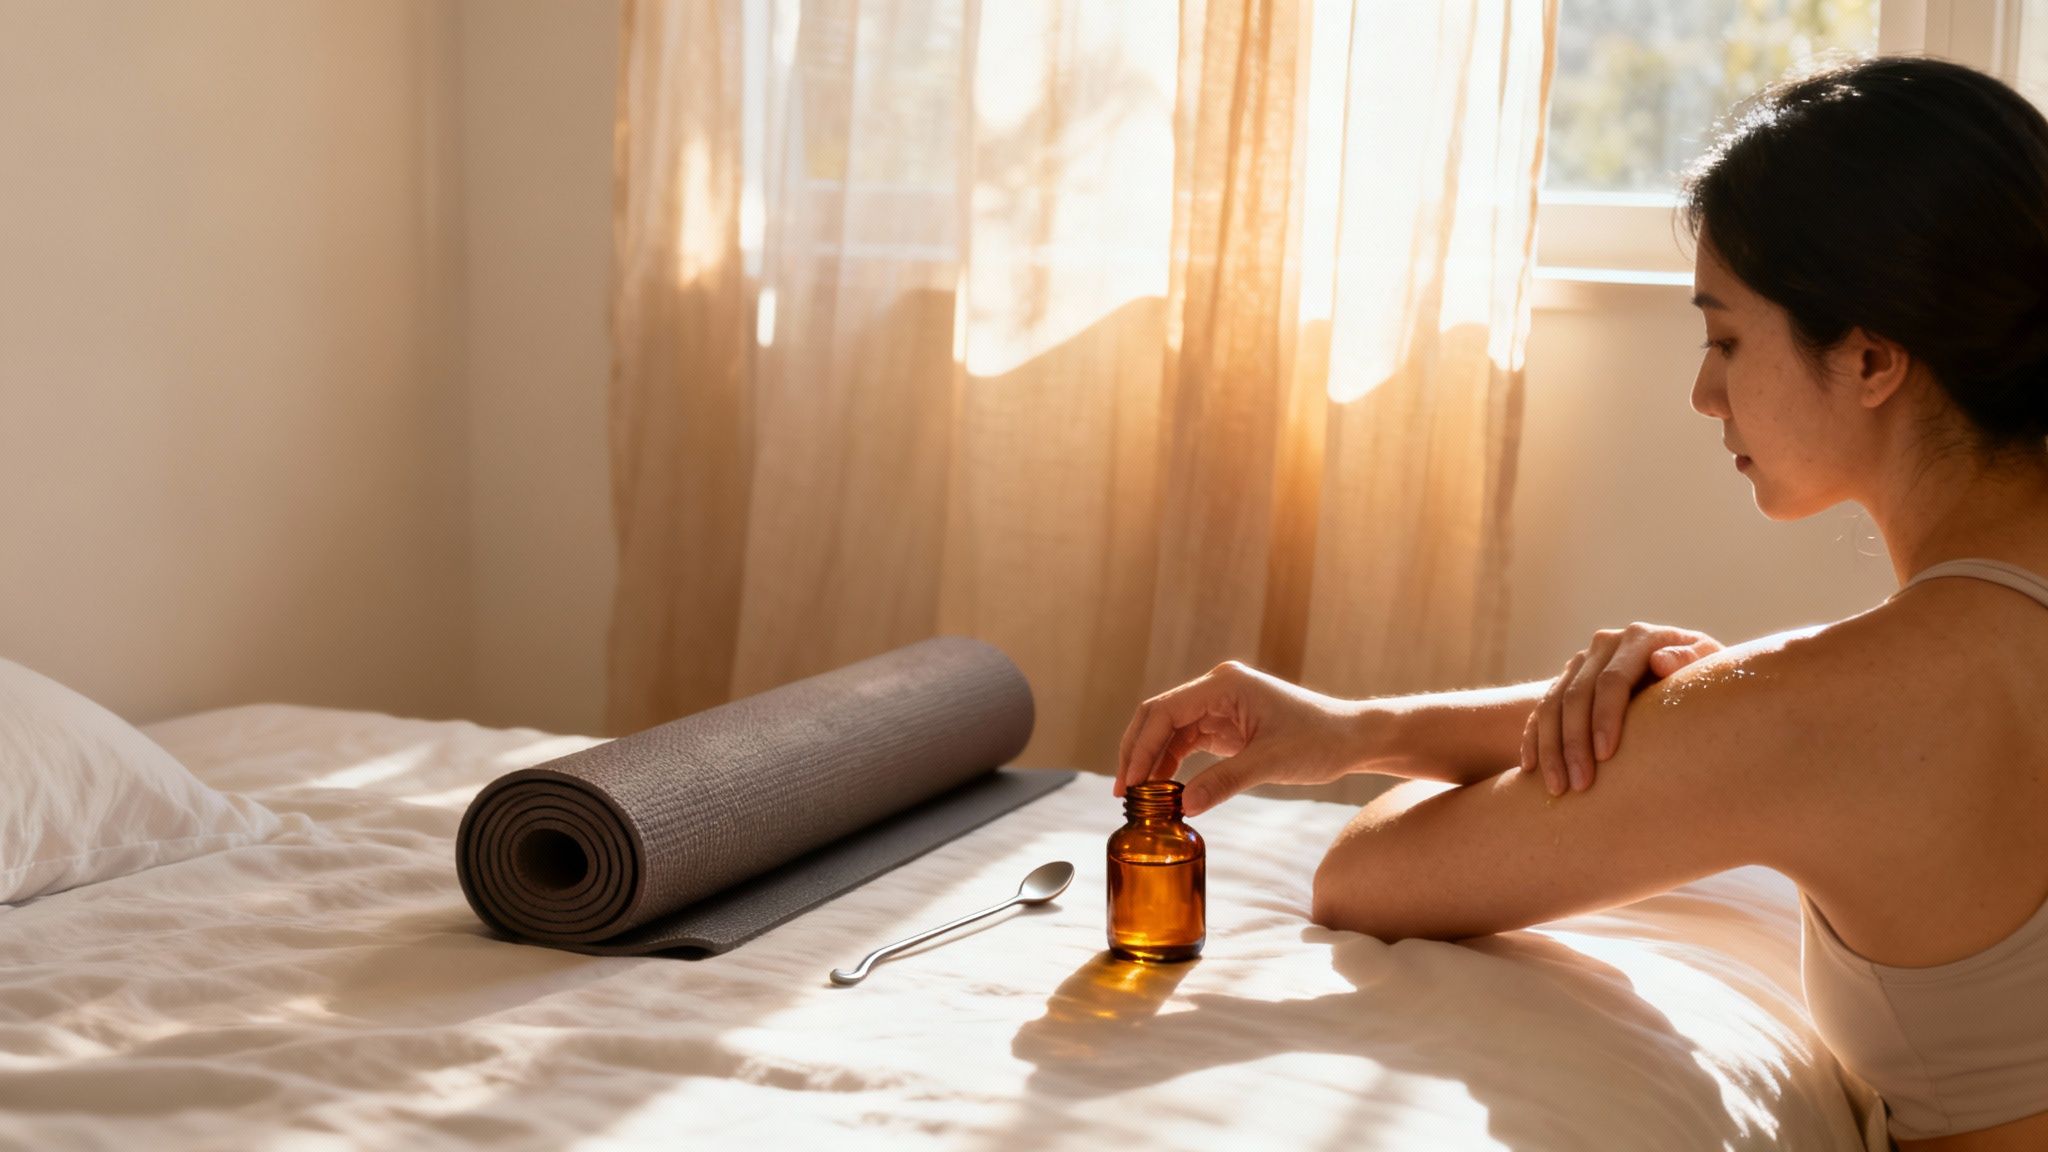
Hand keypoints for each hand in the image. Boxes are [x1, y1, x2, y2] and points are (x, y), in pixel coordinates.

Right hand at [1115, 660, 1364, 816]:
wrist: (1352, 738)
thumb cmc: (1321, 740)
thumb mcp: (1272, 763)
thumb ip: (1226, 781)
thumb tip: (1185, 806)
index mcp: (1225, 685)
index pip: (1165, 711)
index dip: (1141, 747)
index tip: (1130, 783)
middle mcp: (1217, 689)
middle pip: (1159, 717)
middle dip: (1137, 753)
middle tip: (1123, 793)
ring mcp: (1220, 706)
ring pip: (1169, 730)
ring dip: (1152, 760)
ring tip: (1140, 798)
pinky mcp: (1226, 724)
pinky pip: (1187, 741)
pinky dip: (1172, 763)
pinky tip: (1164, 789)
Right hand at [1522, 622, 1723, 796]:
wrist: (1684, 673)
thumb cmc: (1704, 678)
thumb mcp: (1708, 665)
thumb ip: (1690, 661)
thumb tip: (1660, 662)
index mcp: (1640, 637)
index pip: (1612, 680)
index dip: (1605, 718)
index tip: (1605, 756)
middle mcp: (1605, 644)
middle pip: (1576, 696)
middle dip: (1573, 743)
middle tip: (1578, 785)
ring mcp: (1581, 662)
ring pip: (1551, 705)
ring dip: (1550, 749)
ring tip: (1557, 788)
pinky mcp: (1566, 680)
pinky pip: (1539, 712)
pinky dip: (1534, 741)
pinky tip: (1531, 770)